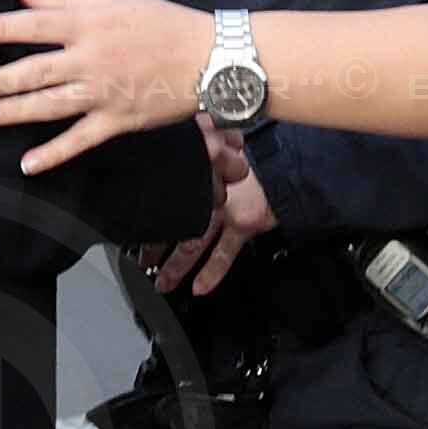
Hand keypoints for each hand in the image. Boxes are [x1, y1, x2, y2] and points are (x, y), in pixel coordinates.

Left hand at [0, 0, 211, 173]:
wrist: (208, 57)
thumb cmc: (162, 24)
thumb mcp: (114, 0)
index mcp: (89, 24)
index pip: (34, 25)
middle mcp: (91, 59)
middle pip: (36, 70)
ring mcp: (103, 93)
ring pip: (51, 105)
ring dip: (15, 112)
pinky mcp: (117, 120)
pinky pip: (80, 139)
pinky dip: (54, 153)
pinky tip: (28, 163)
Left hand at [149, 122, 274, 293]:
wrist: (290, 154)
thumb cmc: (259, 146)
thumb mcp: (222, 141)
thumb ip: (203, 149)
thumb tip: (189, 149)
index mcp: (198, 169)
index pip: (167, 193)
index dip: (151, 210)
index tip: (137, 220)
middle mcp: (207, 191)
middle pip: (173, 222)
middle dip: (154, 245)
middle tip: (140, 260)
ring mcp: (224, 209)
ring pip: (192, 242)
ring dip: (175, 265)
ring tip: (163, 282)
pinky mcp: (244, 223)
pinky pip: (224, 253)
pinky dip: (211, 272)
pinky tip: (199, 288)